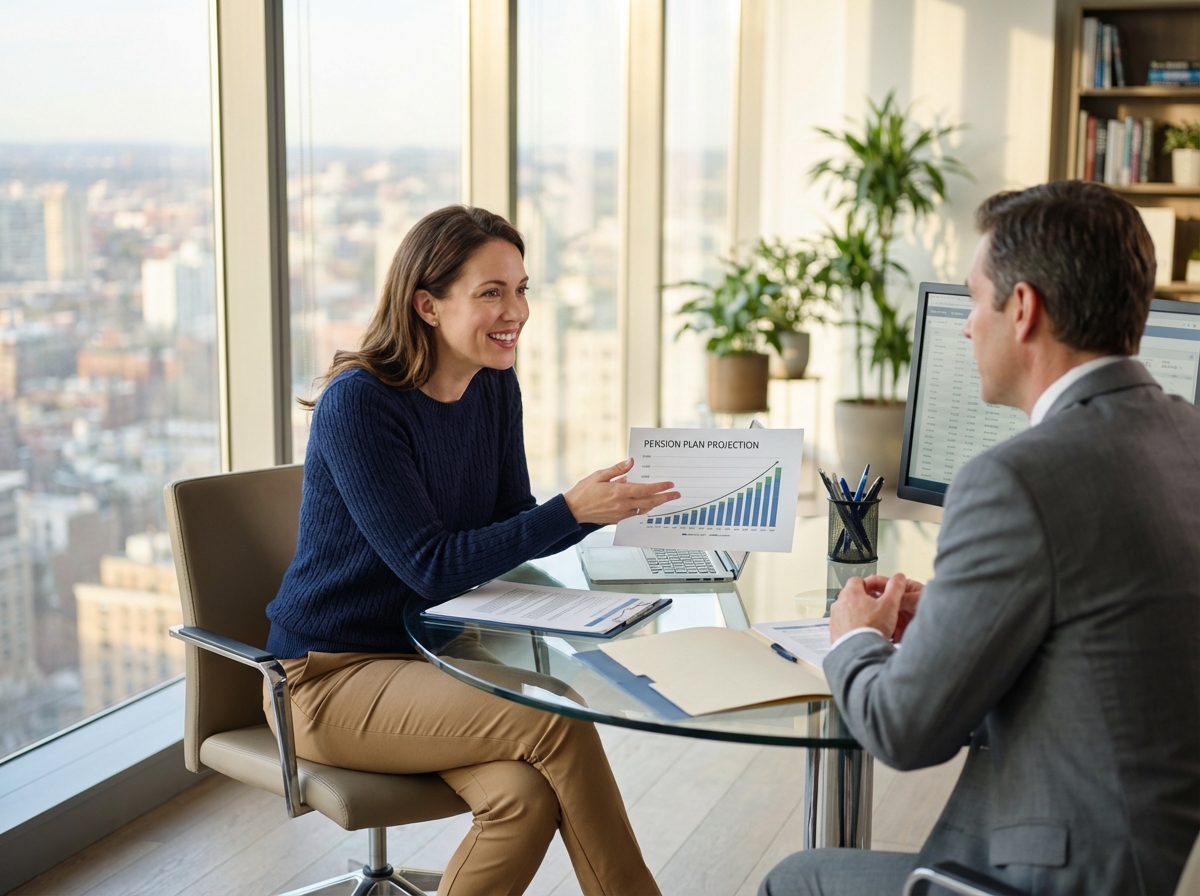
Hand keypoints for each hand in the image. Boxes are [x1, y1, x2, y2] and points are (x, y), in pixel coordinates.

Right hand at [563, 458, 679, 525]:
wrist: (573, 511)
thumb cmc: (583, 492)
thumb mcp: (599, 475)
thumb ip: (618, 469)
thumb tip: (631, 462)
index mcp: (619, 492)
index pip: (645, 490)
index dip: (659, 487)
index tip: (670, 485)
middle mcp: (622, 505)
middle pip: (649, 502)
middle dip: (664, 498)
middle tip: (676, 495)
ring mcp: (620, 514)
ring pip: (643, 510)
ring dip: (655, 504)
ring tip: (663, 499)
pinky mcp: (617, 520)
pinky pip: (634, 515)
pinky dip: (642, 510)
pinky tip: (646, 506)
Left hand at [829, 573, 923, 643]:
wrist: (860, 652)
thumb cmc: (872, 628)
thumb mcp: (890, 605)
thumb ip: (895, 589)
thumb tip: (898, 578)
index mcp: (851, 593)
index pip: (857, 580)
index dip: (869, 585)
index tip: (877, 592)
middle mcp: (839, 604)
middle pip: (852, 596)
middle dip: (864, 600)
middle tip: (877, 608)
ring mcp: (835, 619)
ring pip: (847, 611)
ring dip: (857, 614)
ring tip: (871, 623)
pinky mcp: (834, 632)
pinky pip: (844, 625)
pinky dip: (852, 627)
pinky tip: (863, 634)